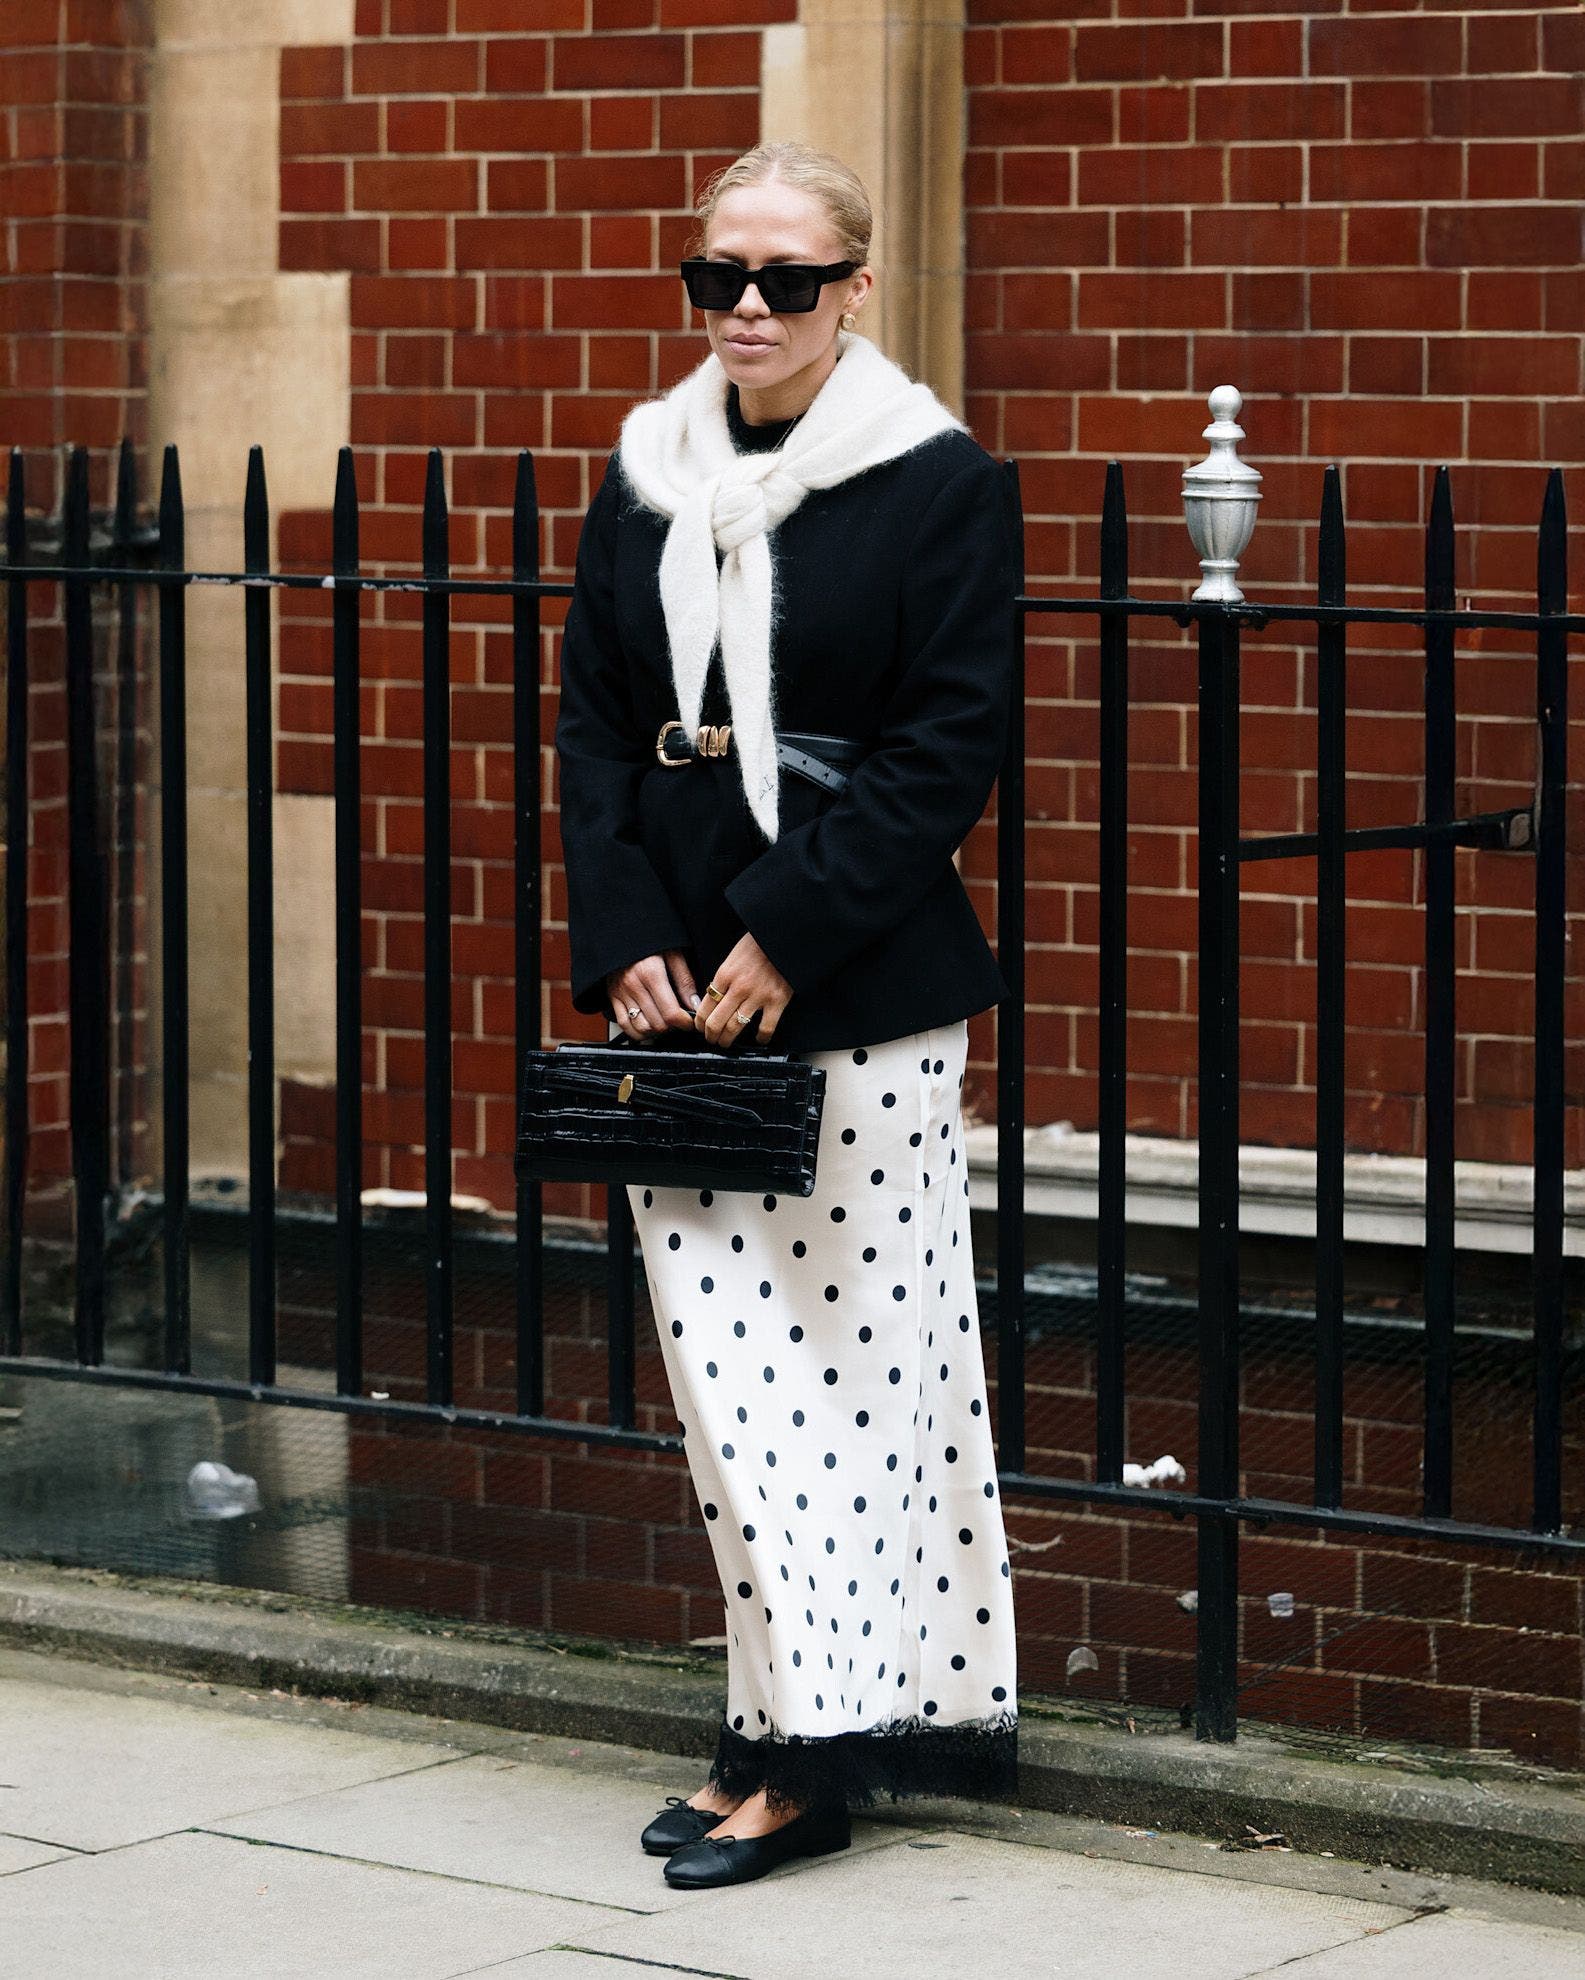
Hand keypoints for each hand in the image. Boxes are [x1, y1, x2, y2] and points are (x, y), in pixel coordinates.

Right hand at [605, 949, 701, 1040]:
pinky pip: (624, 1025)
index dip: (685, 1023)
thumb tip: (695, 1005)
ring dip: (657, 1031)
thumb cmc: (651, 941)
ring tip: (666, 1022)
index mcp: (651, 973)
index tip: (692, 1021)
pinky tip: (649, 1025)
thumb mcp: (673, 953)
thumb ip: (684, 980)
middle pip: (658, 1024)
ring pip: (641, 1028)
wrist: (622, 931)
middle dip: (673, 1027)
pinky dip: (638, 1031)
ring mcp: (620, 992)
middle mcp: (633, 985)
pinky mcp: (612, 996)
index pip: (670, 1013)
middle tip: (680, 1020)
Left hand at [691, 932, 791, 1049]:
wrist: (783, 936)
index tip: (701, 1027)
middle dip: (710, 1036)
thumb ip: (723, 978)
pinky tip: (759, 1038)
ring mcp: (758, 996)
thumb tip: (714, 998)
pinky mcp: (777, 1001)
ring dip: (728, 1040)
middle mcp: (738, 988)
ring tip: (727, 1042)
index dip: (700, 1023)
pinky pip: (766, 1028)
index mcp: (724, 975)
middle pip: (715, 1022)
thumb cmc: (758, 944)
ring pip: (735, 1028)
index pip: (705, 1007)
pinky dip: (761, 1037)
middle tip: (712, 1039)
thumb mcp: (732, 957)